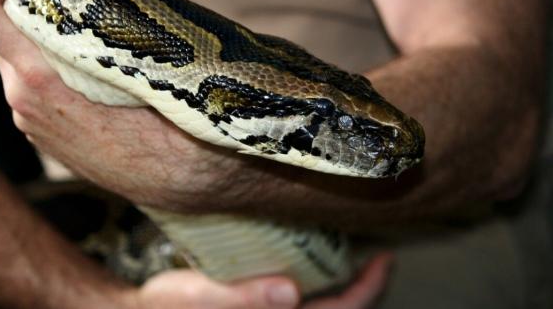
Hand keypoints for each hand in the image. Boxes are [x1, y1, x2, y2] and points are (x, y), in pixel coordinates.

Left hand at [0, 0, 249, 208]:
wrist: (194, 190)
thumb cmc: (183, 125)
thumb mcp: (167, 54)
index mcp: (42, 85)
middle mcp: (28, 110)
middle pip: (8, 42)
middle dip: (34, 17)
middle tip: (77, 5)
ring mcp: (38, 131)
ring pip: (22, 70)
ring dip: (47, 47)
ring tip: (91, 39)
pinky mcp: (53, 144)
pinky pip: (37, 96)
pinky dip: (55, 75)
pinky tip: (94, 75)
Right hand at [131, 253, 391, 308]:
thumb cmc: (167, 308)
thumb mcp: (195, 299)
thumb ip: (242, 299)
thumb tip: (291, 294)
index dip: (367, 290)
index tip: (385, 258)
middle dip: (363, 285)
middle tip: (376, 252)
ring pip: (324, 304)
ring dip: (342, 281)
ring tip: (353, 249)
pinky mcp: (261, 304)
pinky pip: (304, 296)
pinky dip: (318, 277)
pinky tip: (314, 253)